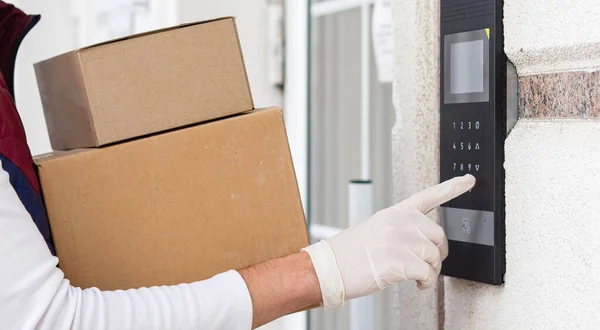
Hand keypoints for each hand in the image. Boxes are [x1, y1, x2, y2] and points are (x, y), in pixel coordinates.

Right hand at [302, 174, 475, 308]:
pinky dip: (426, 283)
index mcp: (394, 213)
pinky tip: (417, 284)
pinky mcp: (397, 261)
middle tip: (425, 265)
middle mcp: (398, 223)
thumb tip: (424, 244)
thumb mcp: (376, 230)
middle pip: (438, 235)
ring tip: (417, 277)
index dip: (452, 187)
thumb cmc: (350, 253)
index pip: (428, 196)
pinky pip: (427, 273)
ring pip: (434, 257)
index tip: (469, 180)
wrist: (329, 267)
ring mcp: (397, 240)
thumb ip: (401, 230)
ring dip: (430, 272)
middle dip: (437, 254)